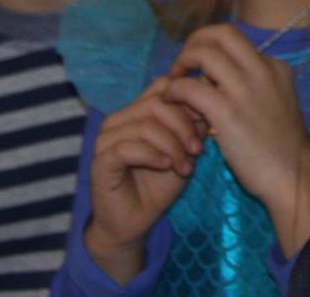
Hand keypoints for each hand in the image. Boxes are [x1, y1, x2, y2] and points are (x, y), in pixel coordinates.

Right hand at [83, 75, 205, 281]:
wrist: (134, 224)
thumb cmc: (158, 186)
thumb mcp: (184, 151)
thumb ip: (193, 126)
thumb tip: (209, 101)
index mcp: (137, 111)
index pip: (163, 85)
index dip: (189, 99)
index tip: (207, 124)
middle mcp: (118, 119)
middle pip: (157, 103)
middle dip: (184, 125)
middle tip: (198, 150)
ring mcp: (106, 139)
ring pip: (145, 125)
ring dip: (172, 145)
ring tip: (185, 166)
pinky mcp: (100, 160)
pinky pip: (127, 148)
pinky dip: (152, 155)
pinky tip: (166, 166)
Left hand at [161, 25, 309, 227]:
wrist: (291, 177)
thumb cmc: (280, 147)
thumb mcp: (276, 102)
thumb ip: (252, 85)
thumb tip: (216, 78)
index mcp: (275, 67)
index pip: (235, 40)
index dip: (211, 49)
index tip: (198, 67)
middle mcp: (262, 71)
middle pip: (221, 33)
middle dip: (195, 42)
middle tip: (182, 63)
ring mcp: (246, 90)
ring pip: (203, 54)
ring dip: (182, 63)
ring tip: (173, 82)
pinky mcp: (228, 113)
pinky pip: (190, 87)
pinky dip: (174, 90)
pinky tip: (171, 101)